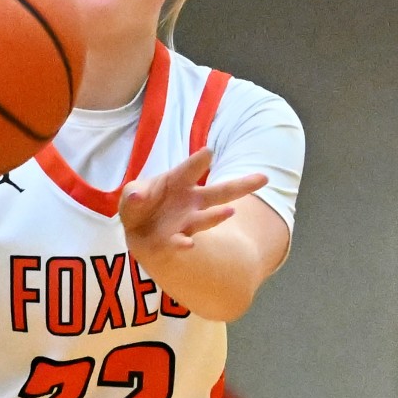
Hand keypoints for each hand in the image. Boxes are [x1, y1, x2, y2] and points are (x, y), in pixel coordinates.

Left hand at [119, 148, 266, 265]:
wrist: (141, 233)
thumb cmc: (141, 205)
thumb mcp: (133, 194)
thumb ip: (133, 194)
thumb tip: (135, 196)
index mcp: (180, 181)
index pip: (190, 169)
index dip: (199, 161)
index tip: (208, 152)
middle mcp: (191, 200)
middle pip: (219, 192)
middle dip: (241, 185)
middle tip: (264, 178)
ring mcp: (188, 221)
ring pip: (207, 218)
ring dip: (217, 216)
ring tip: (230, 211)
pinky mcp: (178, 240)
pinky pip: (182, 241)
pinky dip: (183, 243)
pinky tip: (188, 244)